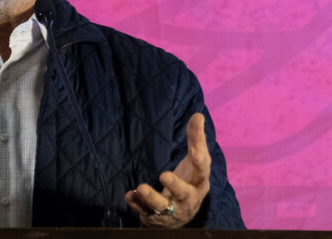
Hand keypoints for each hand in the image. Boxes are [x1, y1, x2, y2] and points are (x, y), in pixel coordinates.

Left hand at [125, 113, 210, 227]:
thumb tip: (198, 115)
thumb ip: (196, 139)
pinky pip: (144, 211)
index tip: (196, 151)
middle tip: (164, 175)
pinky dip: (136, 204)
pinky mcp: (155, 217)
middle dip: (175, 185)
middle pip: (183, 193)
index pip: (202, 171)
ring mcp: (171, 210)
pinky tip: (129, 195)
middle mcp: (187, 198)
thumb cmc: (191, 181)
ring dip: (151, 197)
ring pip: (161, 206)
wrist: (183, 215)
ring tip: (141, 187)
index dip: (200, 161)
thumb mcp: (196, 162)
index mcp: (199, 182)